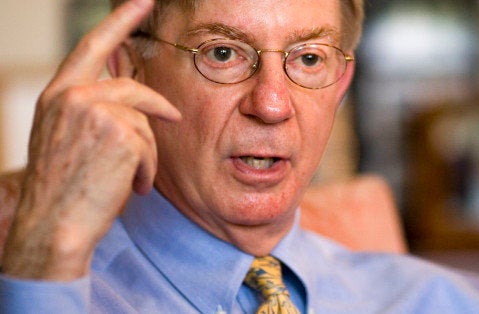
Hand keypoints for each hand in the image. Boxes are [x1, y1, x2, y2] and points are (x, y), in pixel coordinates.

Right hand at [1, 0, 180, 280]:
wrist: (53, 226)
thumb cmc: (65, 188)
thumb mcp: (68, 138)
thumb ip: (92, 111)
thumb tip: (136, 100)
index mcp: (58, 94)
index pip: (92, 45)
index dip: (120, 20)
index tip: (142, 1)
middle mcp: (73, 96)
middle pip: (133, 89)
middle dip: (158, 108)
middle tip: (174, 118)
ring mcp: (95, 111)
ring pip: (145, 121)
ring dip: (147, 154)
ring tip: (135, 180)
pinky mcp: (120, 133)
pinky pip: (150, 146)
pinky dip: (148, 170)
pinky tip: (135, 188)